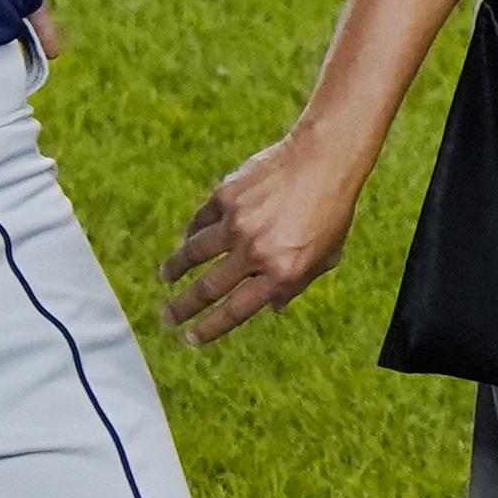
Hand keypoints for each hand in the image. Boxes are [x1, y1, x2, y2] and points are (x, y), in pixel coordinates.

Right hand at [159, 130, 367, 343]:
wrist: (324, 158)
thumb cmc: (332, 211)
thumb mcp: (326, 257)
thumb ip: (297, 285)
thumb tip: (271, 308)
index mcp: (282, 272)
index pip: (236, 310)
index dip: (210, 328)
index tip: (192, 338)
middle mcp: (256, 251)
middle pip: (208, 288)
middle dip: (182, 308)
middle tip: (167, 317)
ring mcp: (238, 222)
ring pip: (194, 253)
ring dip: (176, 269)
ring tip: (166, 277)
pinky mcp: (226, 195)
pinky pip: (201, 221)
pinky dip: (191, 233)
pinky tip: (187, 239)